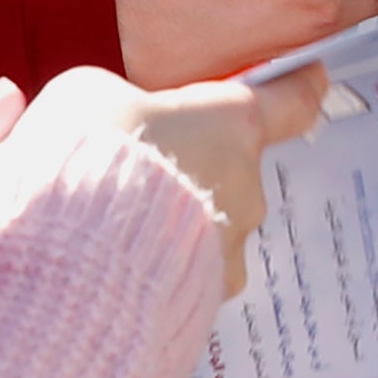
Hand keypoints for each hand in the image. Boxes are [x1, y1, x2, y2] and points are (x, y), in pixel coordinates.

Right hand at [0, 62, 329, 296]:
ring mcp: (230, 246)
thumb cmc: (86, 162)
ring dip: (170, 223)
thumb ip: (124, 100)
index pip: (289, 100)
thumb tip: (121, 114)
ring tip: (110, 228)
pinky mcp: (205, 298)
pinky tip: (117, 267)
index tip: (308, 79)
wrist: (69, 255)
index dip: (297, 87)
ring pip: (207, 225)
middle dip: (189, 169)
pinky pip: (188, 274)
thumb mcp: (90, 94)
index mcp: (230, 125)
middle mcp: (246, 186)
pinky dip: (159, 269)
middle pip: (229, 167)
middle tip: (130, 173)